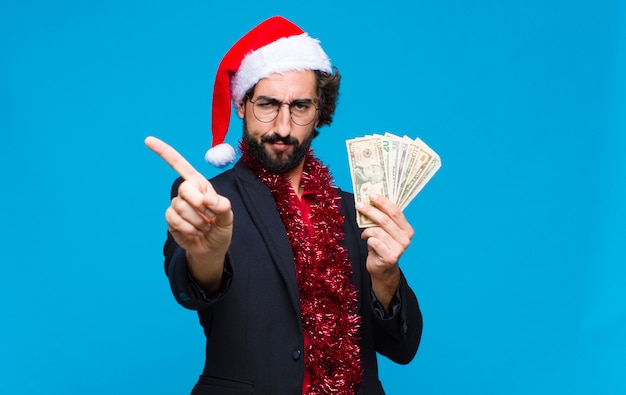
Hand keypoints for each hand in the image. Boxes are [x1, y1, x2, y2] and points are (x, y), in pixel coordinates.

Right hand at [145, 136, 232, 290]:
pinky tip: (195, 232)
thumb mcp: (228, 217)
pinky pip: (175, 220)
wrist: (212, 248)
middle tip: (209, 215)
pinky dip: (188, 228)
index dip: (164, 152)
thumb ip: (222, 206)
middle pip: (184, 188)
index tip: (148, 140)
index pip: (180, 165)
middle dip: (199, 203)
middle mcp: (186, 192)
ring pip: (181, 207)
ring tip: (204, 226)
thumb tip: (208, 199)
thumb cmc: (220, 228)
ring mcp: (177, 205)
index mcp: (200, 185)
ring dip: (197, 220)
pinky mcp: (171, 219)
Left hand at [356, 193, 413, 310]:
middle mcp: (406, 239)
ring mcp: (399, 249)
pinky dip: (368, 239)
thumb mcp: (385, 231)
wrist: (382, 268)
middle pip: (385, 220)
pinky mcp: (390, 257)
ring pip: (377, 231)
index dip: (383, 202)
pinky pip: (374, 242)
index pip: (395, 212)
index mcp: (407, 229)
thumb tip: (370, 199)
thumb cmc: (382, 246)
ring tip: (364, 233)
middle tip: (359, 204)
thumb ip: (383, 218)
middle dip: (370, 210)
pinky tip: (368, 242)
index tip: (371, 194)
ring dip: (367, 230)